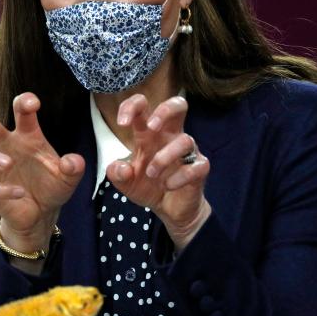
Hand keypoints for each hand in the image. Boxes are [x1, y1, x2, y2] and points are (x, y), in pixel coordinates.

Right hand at [0, 93, 85, 249]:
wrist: (41, 213)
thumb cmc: (53, 186)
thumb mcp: (69, 178)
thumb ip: (74, 168)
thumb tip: (73, 162)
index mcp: (28, 135)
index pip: (21, 112)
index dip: (24, 102)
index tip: (32, 103)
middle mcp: (7, 144)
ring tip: (9, 163)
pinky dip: (3, 189)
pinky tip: (20, 192)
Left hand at [106, 95, 211, 249]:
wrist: (169, 210)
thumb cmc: (148, 187)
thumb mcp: (125, 183)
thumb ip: (117, 174)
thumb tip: (122, 168)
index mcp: (150, 134)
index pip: (144, 107)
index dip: (132, 106)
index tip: (123, 123)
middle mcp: (170, 137)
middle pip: (179, 105)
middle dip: (165, 111)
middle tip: (152, 128)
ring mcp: (187, 152)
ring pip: (185, 140)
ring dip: (164, 157)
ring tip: (151, 174)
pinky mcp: (199, 169)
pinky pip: (196, 166)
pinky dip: (179, 177)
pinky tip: (168, 186)